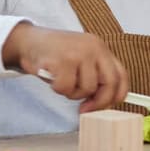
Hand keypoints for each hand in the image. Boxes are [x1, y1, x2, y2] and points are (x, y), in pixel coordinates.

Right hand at [1, 23, 128, 112]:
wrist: (28, 41)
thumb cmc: (54, 54)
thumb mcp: (81, 57)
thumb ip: (94, 73)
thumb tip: (105, 101)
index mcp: (100, 47)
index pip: (121, 75)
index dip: (118, 95)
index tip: (107, 106)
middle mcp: (93, 47)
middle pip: (110, 83)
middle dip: (99, 102)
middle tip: (85, 109)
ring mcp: (78, 53)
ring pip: (87, 89)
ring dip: (72, 93)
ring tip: (62, 81)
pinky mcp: (62, 61)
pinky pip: (66, 88)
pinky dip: (58, 89)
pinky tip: (52, 78)